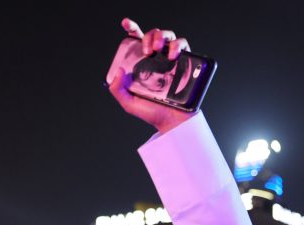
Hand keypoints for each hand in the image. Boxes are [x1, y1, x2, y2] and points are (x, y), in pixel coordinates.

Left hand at [107, 18, 194, 133]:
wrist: (172, 121)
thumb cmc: (152, 112)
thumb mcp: (129, 103)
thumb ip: (118, 89)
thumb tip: (120, 69)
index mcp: (142, 62)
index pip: (136, 40)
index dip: (131, 28)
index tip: (126, 24)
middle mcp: (157, 58)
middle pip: (153, 35)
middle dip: (150, 36)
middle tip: (148, 51)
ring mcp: (171, 59)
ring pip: (169, 36)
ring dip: (163, 37)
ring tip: (159, 50)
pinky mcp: (185, 62)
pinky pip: (184, 45)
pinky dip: (178, 45)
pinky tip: (173, 55)